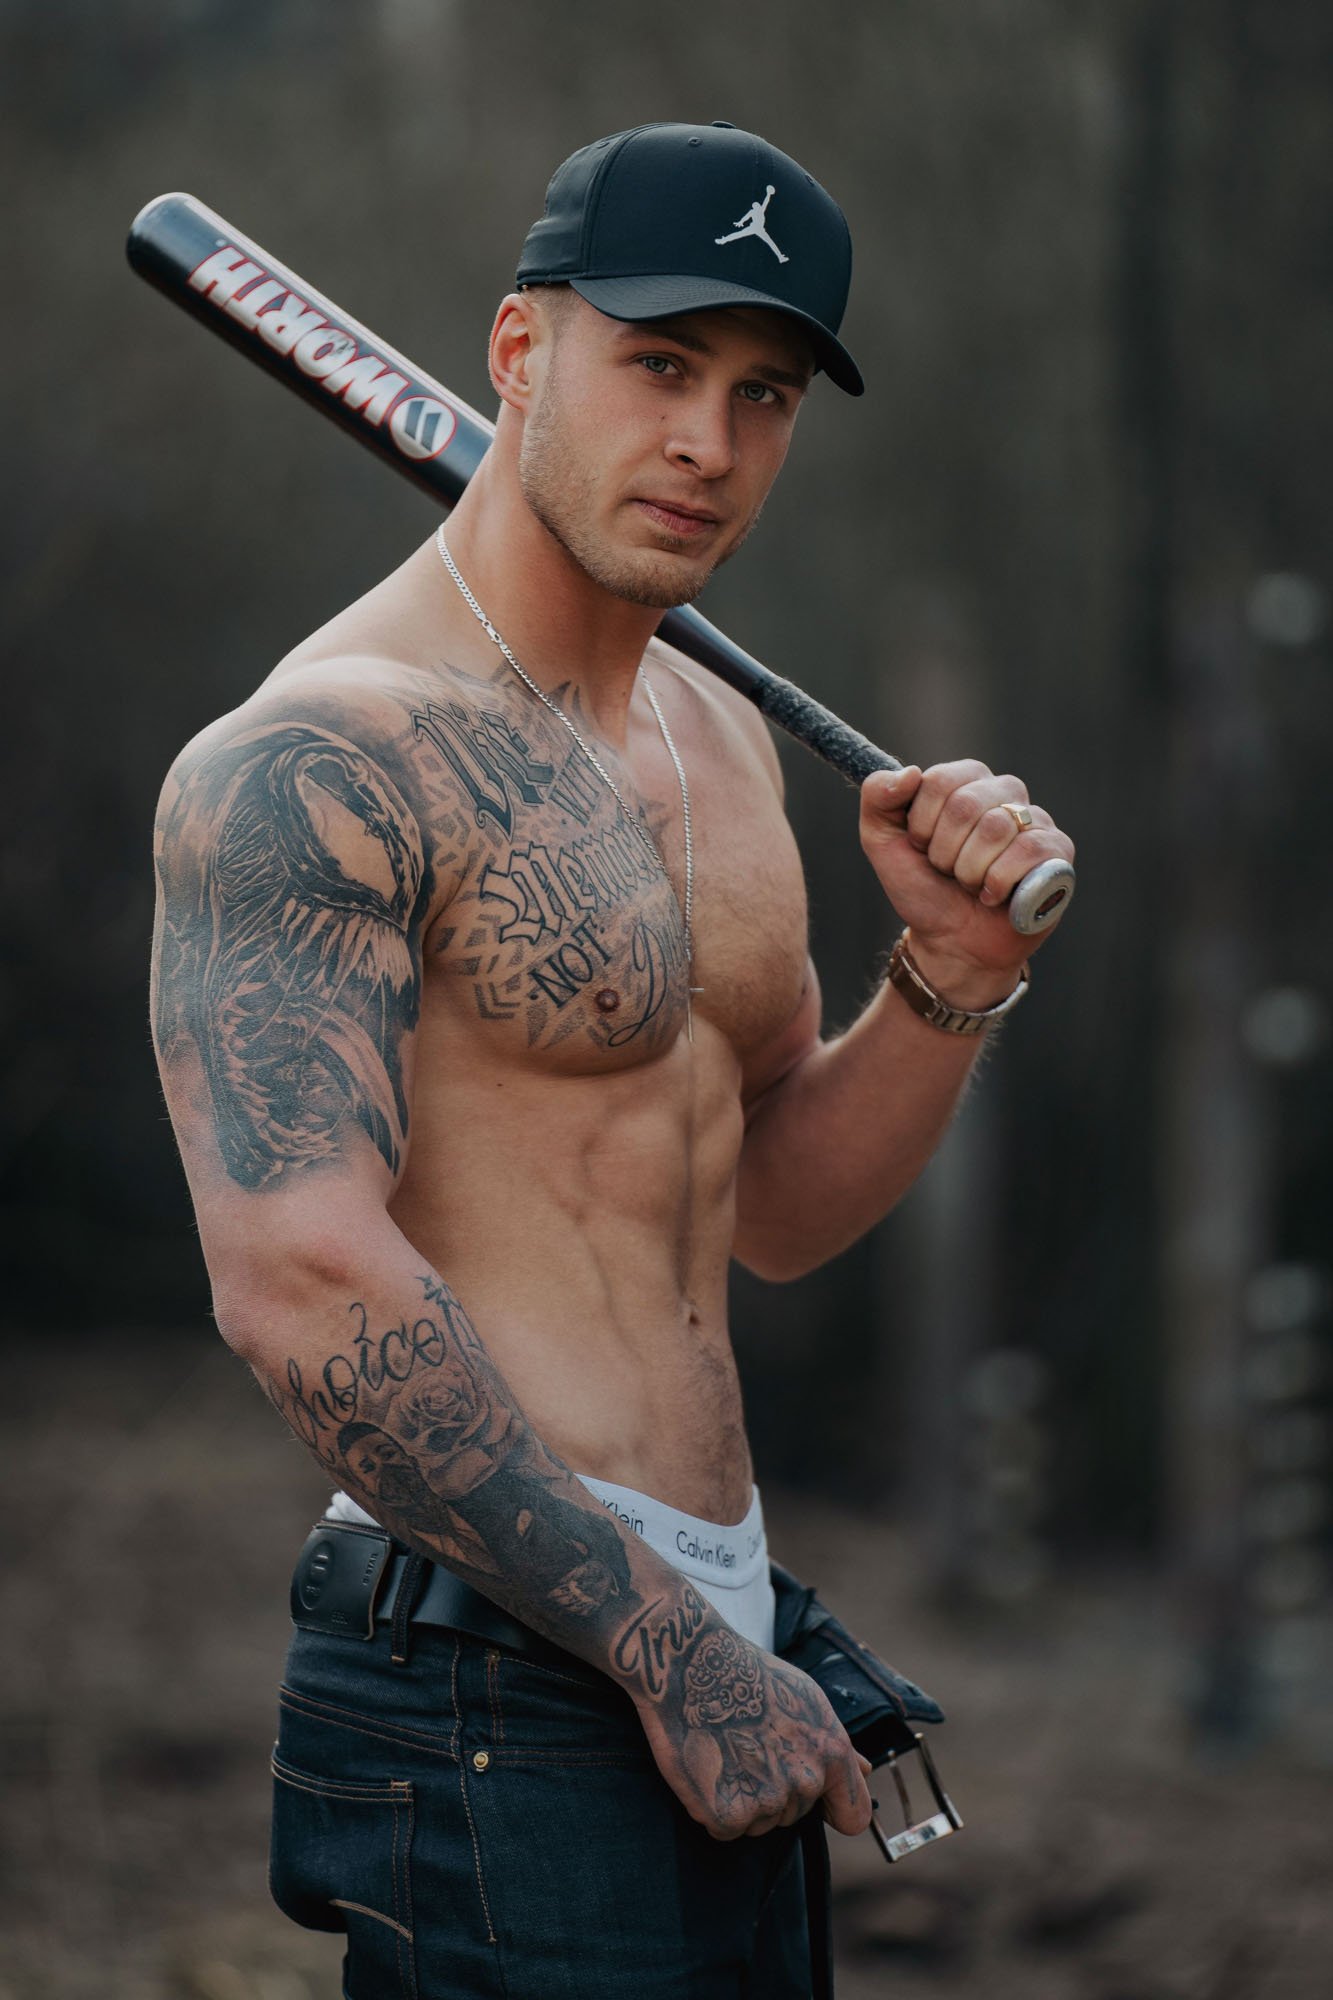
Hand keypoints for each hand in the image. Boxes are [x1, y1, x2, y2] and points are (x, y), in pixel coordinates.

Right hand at [633, 1621, 873, 1842]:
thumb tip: (866, 1771)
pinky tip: (706, 1768)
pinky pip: (725, 1830)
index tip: (817, 1805)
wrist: (692, 1661)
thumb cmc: (749, 1675)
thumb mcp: (805, 1699)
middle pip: (793, 1815)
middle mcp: (805, 1781)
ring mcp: (767, 1801)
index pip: (853, 1816)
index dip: (833, 1811)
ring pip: (758, 1824)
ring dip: (740, 1800)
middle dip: (771, 1790)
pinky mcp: (727, 1815)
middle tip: (744, 1746)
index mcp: (832, 1753)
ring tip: (723, 1752)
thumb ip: (837, 1745)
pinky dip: (711, 1808)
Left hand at [859, 760, 1074, 997]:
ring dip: (970, 871)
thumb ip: (877, 798)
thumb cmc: (923, 888)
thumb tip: (909, 772)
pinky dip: (999, 883)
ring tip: (971, 884)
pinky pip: (1029, 850)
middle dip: (944, 852)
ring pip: (996, 827)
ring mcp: (1035, 819)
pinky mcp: (1059, 850)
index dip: (922, 824)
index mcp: (965, 781)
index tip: (920, 847)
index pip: (940, 780)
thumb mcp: (881, 842)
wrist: (951, 943)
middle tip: (948, 871)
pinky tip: (995, 896)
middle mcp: (1003, 792)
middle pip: (966, 804)